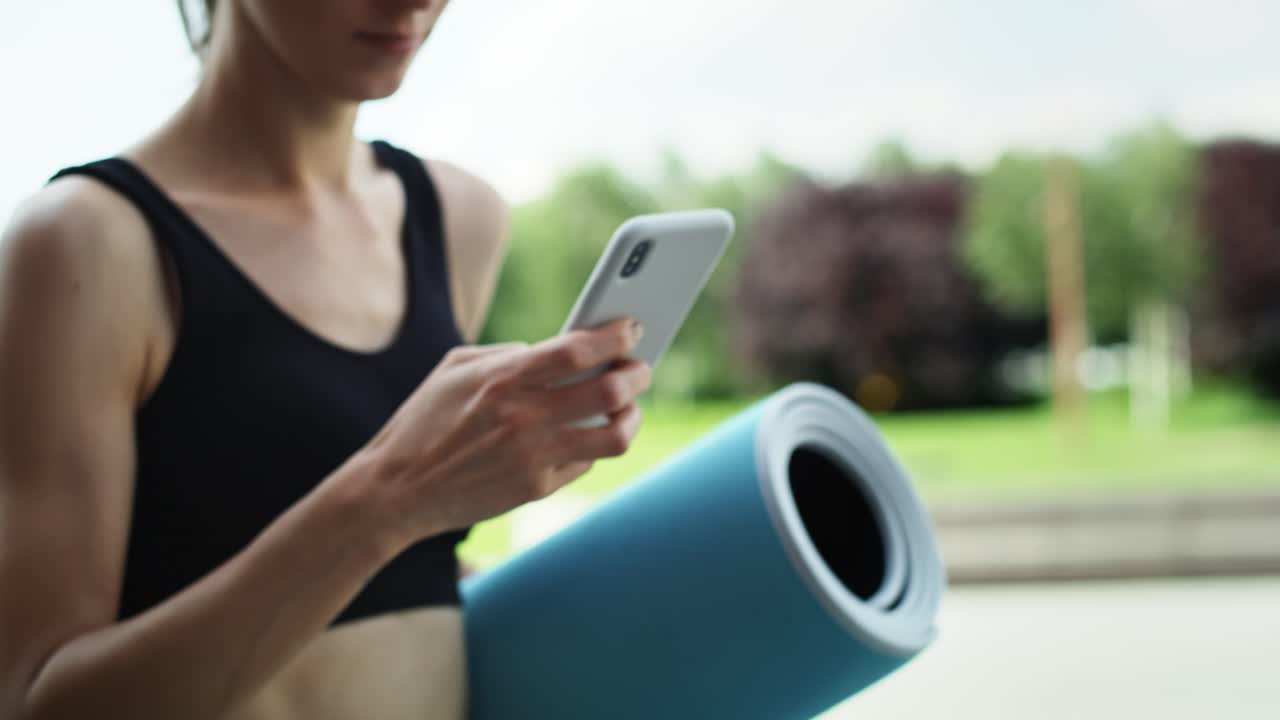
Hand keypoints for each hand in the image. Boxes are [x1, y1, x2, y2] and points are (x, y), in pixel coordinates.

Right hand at [357, 318, 650, 546]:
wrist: (397, 490)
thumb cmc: (424, 421)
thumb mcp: (454, 369)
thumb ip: (506, 354)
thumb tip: (556, 351)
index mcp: (501, 379)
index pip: (576, 350)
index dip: (614, 336)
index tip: (632, 327)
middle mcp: (523, 418)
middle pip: (608, 392)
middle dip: (637, 374)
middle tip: (640, 367)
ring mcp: (534, 458)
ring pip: (614, 436)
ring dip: (632, 416)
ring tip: (628, 406)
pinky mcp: (537, 489)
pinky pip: (587, 462)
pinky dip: (595, 444)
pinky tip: (590, 432)